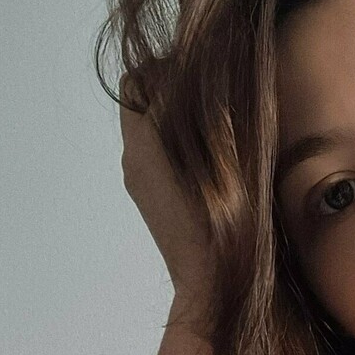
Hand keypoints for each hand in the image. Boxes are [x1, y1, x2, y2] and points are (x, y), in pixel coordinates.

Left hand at [120, 61, 214, 317]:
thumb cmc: (220, 225)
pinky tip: (210, 157)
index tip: (203, 72)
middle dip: (170, 88)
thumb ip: (210, 114)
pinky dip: (177, 142)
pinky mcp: (152, 200)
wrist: (211, 287)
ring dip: (175, 117)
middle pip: (139, 101)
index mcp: (143, 147)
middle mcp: (133, 161)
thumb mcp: (221, 158)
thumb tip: (210, 75)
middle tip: (210, 92)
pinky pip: (156, 153)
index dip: (168, 67)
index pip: (137, 81)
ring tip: (214, 124)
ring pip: (148, 128)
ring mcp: (140, 183)